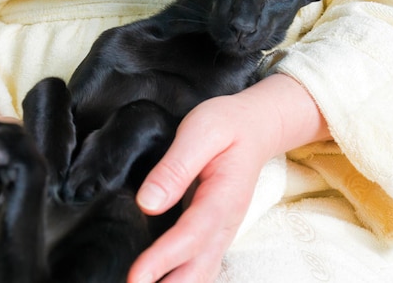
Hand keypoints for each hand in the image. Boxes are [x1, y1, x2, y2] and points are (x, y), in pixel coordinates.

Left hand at [128, 74, 330, 282]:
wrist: (256, 126)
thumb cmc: (227, 125)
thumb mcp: (201, 132)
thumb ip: (175, 167)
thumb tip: (147, 204)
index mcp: (222, 197)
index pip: (190, 236)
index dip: (162, 259)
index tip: (136, 277)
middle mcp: (225, 223)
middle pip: (198, 269)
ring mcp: (221, 230)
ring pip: (201, 274)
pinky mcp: (212, 231)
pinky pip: (199, 265)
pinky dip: (181, 279)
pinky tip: (157, 280)